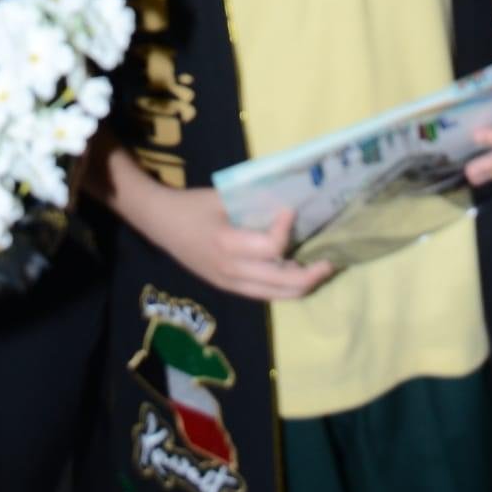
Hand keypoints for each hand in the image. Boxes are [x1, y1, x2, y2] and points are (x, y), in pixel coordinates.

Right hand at [143, 190, 332, 301]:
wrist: (161, 224)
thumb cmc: (191, 205)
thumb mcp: (221, 197)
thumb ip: (255, 202)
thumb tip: (289, 200)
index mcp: (229, 245)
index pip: (272, 246)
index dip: (288, 229)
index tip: (293, 210)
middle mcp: (233, 272)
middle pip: (284, 283)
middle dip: (312, 274)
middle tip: (331, 259)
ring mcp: (232, 284)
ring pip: (278, 295)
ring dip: (302, 285)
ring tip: (319, 269)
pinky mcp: (230, 288)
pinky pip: (266, 294)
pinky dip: (285, 286)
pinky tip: (295, 271)